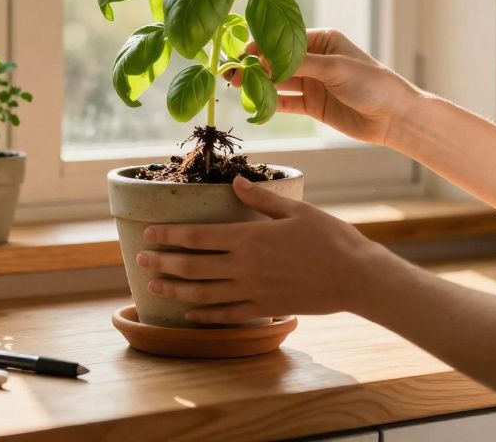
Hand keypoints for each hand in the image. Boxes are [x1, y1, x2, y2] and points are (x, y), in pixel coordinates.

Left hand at [138, 175, 385, 323]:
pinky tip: (189, 314)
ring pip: (203, 293)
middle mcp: (245, 267)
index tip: (148, 233)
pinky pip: (227, 314)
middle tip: (139, 259)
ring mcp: (253, 291)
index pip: (198, 236)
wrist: (356, 277)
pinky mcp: (265, 309)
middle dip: (162, 262)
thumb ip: (261, 199)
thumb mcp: (296, 210)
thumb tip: (235, 181)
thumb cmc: (330, 238)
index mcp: (250, 237)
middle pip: (193, 266)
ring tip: (154, 285)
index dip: (170, 235)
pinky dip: (205, 315)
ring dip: (175, 289)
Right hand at [227, 28, 421, 146]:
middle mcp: (315, 59)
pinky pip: (286, 102)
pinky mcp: (313, 105)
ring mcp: (313, 83)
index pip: (283, 39)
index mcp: (322, 40)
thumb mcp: (335, 68)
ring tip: (234, 87)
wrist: (394, 117)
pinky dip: (270, 103)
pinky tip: (254, 103)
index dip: (261, 47)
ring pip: (278, 82)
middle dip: (254, 66)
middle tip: (230, 73)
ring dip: (258, 84)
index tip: (241, 55)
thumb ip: (299, 64)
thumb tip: (264, 60)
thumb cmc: (372, 83)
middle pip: (277, 61)